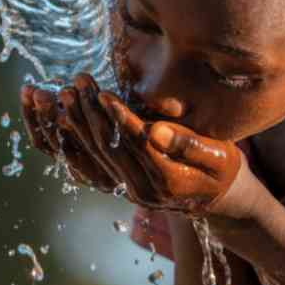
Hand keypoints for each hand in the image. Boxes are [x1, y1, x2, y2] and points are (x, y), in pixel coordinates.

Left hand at [29, 73, 257, 217]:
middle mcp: (144, 189)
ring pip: (96, 156)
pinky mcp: (120, 186)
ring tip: (66, 94)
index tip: (101, 93)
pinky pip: (90, 165)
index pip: (137, 144)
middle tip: (75, 85)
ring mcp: (130, 190)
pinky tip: (61, 121)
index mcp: (169, 180)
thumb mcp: (220, 155)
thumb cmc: (224, 168)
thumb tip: (156, 131)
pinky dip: (74, 143)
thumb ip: (190, 144)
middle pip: (110, 149)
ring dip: (77, 124)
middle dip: (90, 114)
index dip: (118, 117)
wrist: (219, 199)